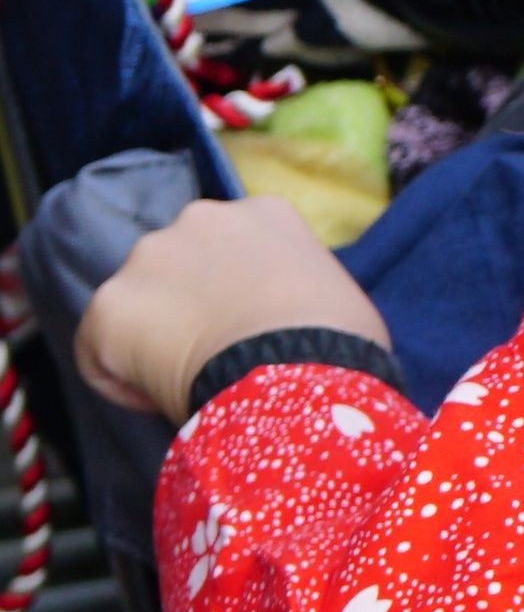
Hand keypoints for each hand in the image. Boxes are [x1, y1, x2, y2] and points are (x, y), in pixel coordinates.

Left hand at [76, 197, 388, 422]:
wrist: (297, 367)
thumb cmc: (336, 338)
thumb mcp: (333, 292)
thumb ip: (298, 288)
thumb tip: (289, 319)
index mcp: (262, 212)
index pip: (233, 247)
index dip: (235, 291)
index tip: (246, 329)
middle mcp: (201, 218)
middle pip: (180, 263)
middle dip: (189, 302)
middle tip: (214, 351)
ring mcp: (150, 256)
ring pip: (137, 301)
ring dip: (154, 333)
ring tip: (185, 378)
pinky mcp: (110, 304)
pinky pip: (99, 349)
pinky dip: (119, 377)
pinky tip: (156, 398)